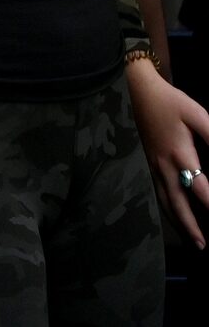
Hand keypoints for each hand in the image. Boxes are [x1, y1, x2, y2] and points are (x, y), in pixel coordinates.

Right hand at [130, 56, 208, 247]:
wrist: (135, 90)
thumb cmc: (169, 101)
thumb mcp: (197, 113)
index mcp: (179, 154)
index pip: (200, 188)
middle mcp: (165, 166)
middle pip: (178, 203)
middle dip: (191, 226)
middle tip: (203, 246)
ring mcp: (153, 167)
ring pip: (165, 202)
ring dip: (179, 223)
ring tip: (192, 241)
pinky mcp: (149, 165)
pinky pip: (158, 193)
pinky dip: (168, 210)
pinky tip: (174, 216)